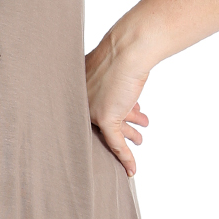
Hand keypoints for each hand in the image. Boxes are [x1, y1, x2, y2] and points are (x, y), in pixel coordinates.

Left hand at [85, 34, 149, 175]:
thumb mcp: (115, 64)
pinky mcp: (103, 118)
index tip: (126, 114)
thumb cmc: (125, 50)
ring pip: (110, 131)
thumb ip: (113, 77)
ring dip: (129, 135)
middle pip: (100, 120)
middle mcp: (81, 99)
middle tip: (135, 129)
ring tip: (140, 137)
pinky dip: (125, 156)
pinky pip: (115, 143)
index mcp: (79, 85)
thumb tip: (125, 83)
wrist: (129, 48)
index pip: (93, 106)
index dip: (113, 110)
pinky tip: (132, 169)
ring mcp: (91, 110)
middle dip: (122, 125)